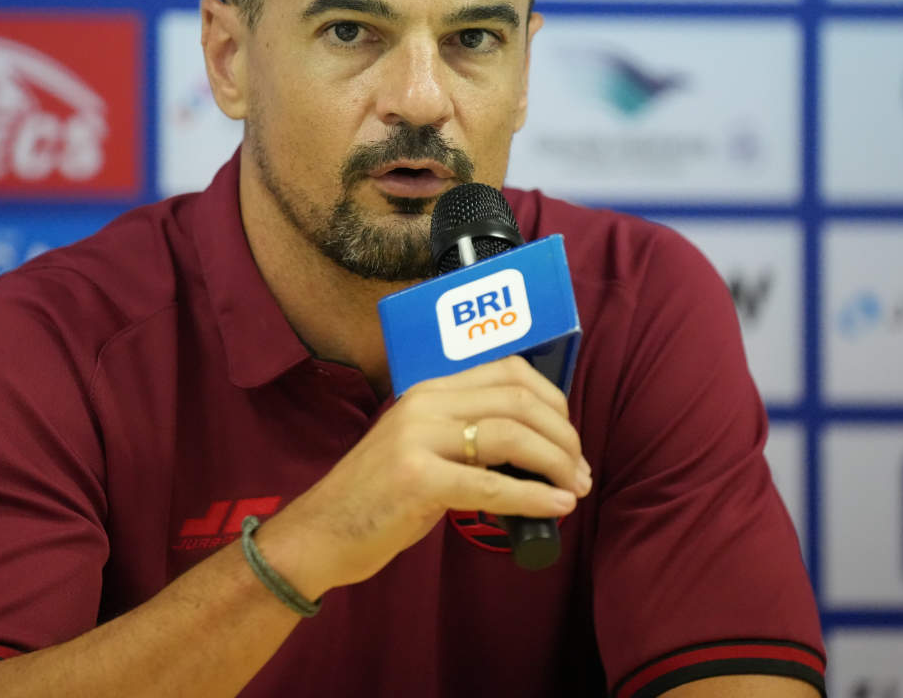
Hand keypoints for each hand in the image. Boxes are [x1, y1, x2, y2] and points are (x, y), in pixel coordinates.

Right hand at [265, 356, 590, 594]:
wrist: (321, 532)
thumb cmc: (379, 497)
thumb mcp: (421, 447)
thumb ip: (465, 435)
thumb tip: (533, 447)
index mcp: (429, 389)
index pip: (507, 371)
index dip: (552, 399)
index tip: (569, 434)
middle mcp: (425, 403)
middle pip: (517, 400)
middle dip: (563, 435)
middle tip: (581, 470)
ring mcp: (418, 438)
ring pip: (511, 435)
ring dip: (557, 463)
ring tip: (576, 489)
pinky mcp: (417, 480)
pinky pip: (492, 485)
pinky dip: (534, 496)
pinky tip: (557, 507)